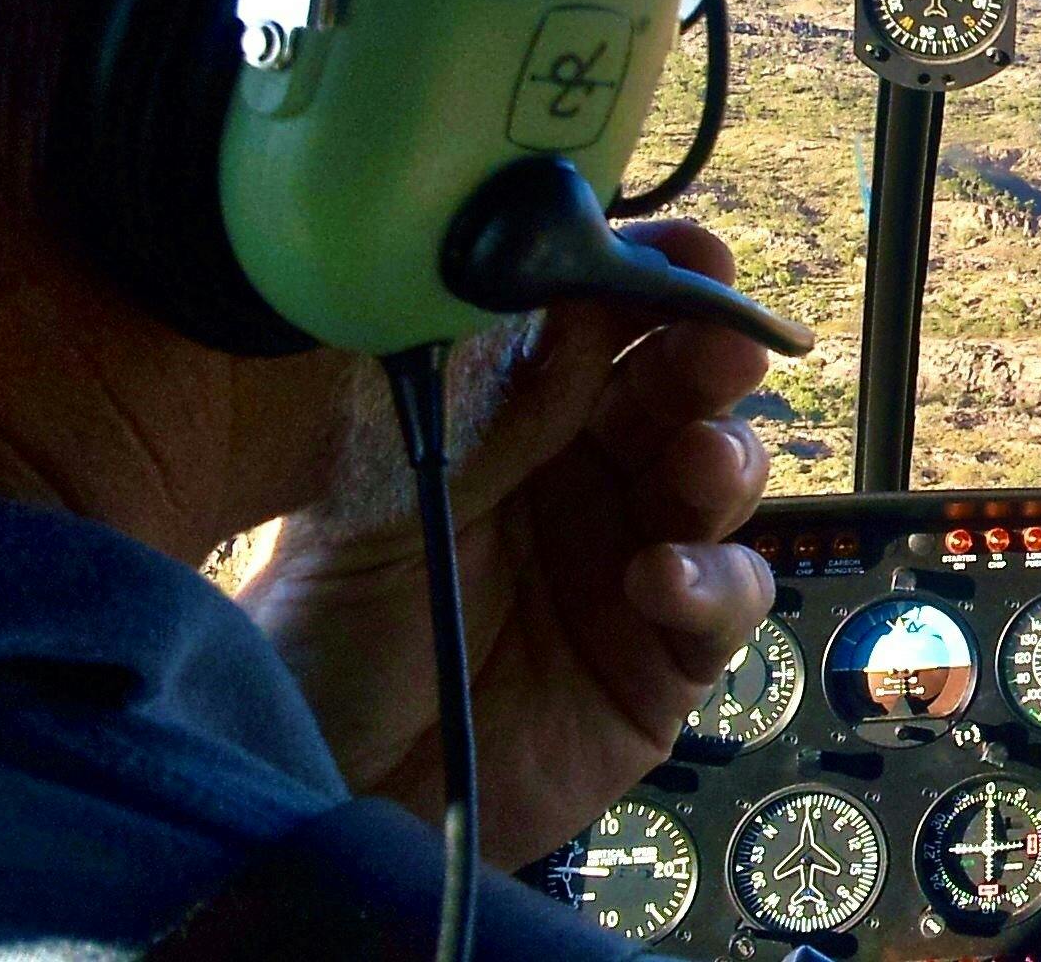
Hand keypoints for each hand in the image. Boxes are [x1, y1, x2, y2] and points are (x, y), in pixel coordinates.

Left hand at [242, 221, 775, 869]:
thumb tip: (578, 291)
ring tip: (697, 464)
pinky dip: (712, 580)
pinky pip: (726, 601)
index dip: (658, 282)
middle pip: (683, 389)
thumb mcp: (388, 489)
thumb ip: (493, 403)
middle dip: (712, 357)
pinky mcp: (665, 662)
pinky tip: (658, 580)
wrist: (314, 784)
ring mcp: (637, 561)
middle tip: (722, 346)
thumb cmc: (327, 624)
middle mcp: (592, 475)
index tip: (695, 256)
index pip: (609, 324)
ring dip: (726, 458)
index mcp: (524, 413)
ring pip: (725, 480)